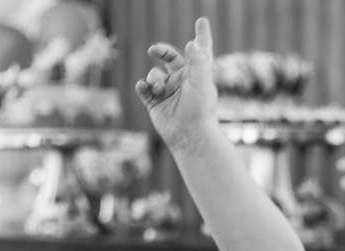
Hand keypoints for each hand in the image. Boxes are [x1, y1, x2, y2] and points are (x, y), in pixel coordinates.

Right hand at [135, 17, 219, 153]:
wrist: (189, 136)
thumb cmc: (200, 109)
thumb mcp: (202, 82)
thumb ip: (198, 61)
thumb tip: (190, 43)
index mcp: (196, 73)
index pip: (199, 50)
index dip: (201, 35)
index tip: (201, 21)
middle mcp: (182, 80)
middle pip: (169, 57)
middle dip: (161, 51)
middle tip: (154, 50)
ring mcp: (168, 91)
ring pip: (154, 74)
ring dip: (154, 78)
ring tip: (159, 89)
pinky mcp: (155, 103)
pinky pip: (143, 89)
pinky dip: (142, 86)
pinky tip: (144, 88)